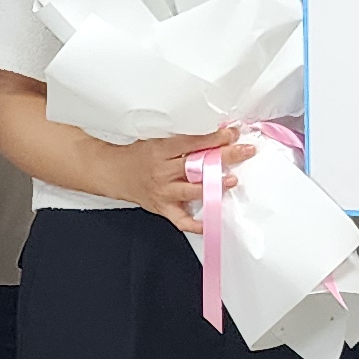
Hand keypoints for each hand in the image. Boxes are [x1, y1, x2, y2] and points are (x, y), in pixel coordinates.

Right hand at [100, 127, 246, 233]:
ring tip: (232, 181)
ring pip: (192, 191)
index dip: (215, 138)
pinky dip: (197, 224)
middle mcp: (162, 171)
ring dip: (214, 186)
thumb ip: (181, 139)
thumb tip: (214, 134)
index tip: (233, 133)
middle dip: (223, 157)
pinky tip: (213, 221)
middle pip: (197, 165)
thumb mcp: (155, 139)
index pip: (192, 142)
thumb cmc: (137, 154)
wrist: (113, 172)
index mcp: (161, 150)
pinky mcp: (162, 208)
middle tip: (244, 151)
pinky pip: (181, 220)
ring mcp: (163, 192)